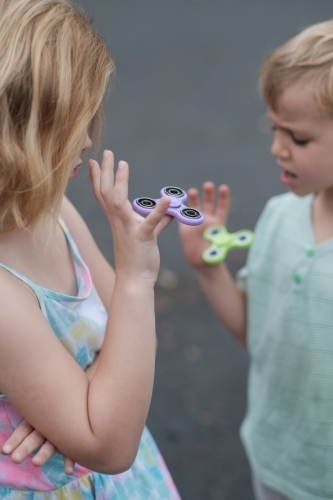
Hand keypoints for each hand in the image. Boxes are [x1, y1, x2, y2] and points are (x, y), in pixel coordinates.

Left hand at [1, 420, 74, 474]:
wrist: (77, 400)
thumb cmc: (51, 413)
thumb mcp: (39, 414)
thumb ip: (28, 423)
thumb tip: (7, 441)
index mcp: (38, 419)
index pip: (24, 429)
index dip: (15, 439)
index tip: (5, 452)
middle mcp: (49, 426)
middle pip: (35, 437)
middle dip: (25, 448)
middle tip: (15, 459)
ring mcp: (61, 433)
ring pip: (51, 444)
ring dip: (44, 453)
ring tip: (35, 463)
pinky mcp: (71, 440)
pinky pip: (71, 451)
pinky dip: (70, 461)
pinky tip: (68, 471)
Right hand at [89, 151, 172, 283]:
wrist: (135, 280)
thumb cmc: (139, 258)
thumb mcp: (147, 234)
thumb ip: (158, 219)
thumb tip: (170, 208)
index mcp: (118, 220)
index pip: (104, 195)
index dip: (98, 178)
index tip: (94, 161)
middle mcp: (119, 222)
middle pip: (106, 192)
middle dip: (105, 171)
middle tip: (106, 152)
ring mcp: (129, 228)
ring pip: (118, 201)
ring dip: (120, 181)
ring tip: (124, 164)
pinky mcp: (143, 237)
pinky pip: (150, 222)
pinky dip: (159, 210)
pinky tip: (167, 198)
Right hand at [179, 182, 229, 267]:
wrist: (201, 262)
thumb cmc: (214, 256)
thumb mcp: (223, 249)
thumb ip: (230, 243)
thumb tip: (245, 240)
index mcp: (218, 223)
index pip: (222, 207)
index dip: (223, 197)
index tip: (223, 188)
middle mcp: (207, 219)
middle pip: (209, 203)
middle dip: (209, 193)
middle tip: (208, 185)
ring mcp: (196, 222)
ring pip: (195, 206)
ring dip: (194, 198)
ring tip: (192, 191)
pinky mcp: (185, 226)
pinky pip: (182, 215)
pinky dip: (180, 208)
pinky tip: (177, 201)